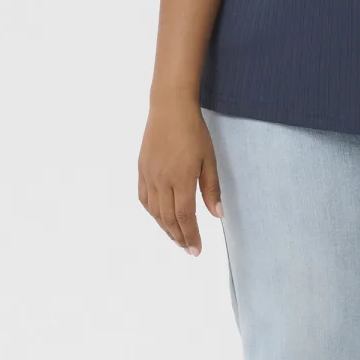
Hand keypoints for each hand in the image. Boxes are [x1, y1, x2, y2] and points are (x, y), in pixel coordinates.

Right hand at [138, 100, 222, 255]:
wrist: (169, 108)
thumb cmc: (194, 132)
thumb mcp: (209, 160)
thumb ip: (211, 189)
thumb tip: (217, 215)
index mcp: (181, 179)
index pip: (185, 217)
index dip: (191, 236)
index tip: (196, 250)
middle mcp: (162, 181)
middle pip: (168, 219)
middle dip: (179, 237)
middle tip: (189, 249)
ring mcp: (149, 176)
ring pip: (154, 212)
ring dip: (165, 228)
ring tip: (177, 238)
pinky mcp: (141, 170)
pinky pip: (144, 199)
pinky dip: (152, 213)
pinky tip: (160, 217)